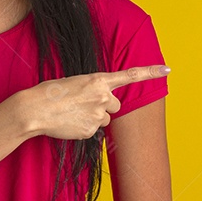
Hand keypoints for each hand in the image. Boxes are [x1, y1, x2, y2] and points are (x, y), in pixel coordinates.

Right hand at [20, 65, 169, 140]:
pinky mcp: (90, 131)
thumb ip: (93, 90)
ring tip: (73, 113)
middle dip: (104, 107)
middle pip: (115, 106)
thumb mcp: (75, 83)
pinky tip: (69, 122)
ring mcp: (98, 115)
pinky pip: (93, 131)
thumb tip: (101, 106)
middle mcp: (102, 97)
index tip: (167, 69)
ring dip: (93, 117)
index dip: (150, 72)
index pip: (130, 75)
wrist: (35, 109)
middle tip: (83, 105)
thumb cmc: (50, 93)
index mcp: (98, 80)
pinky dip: (83, 128)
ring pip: (104, 119)